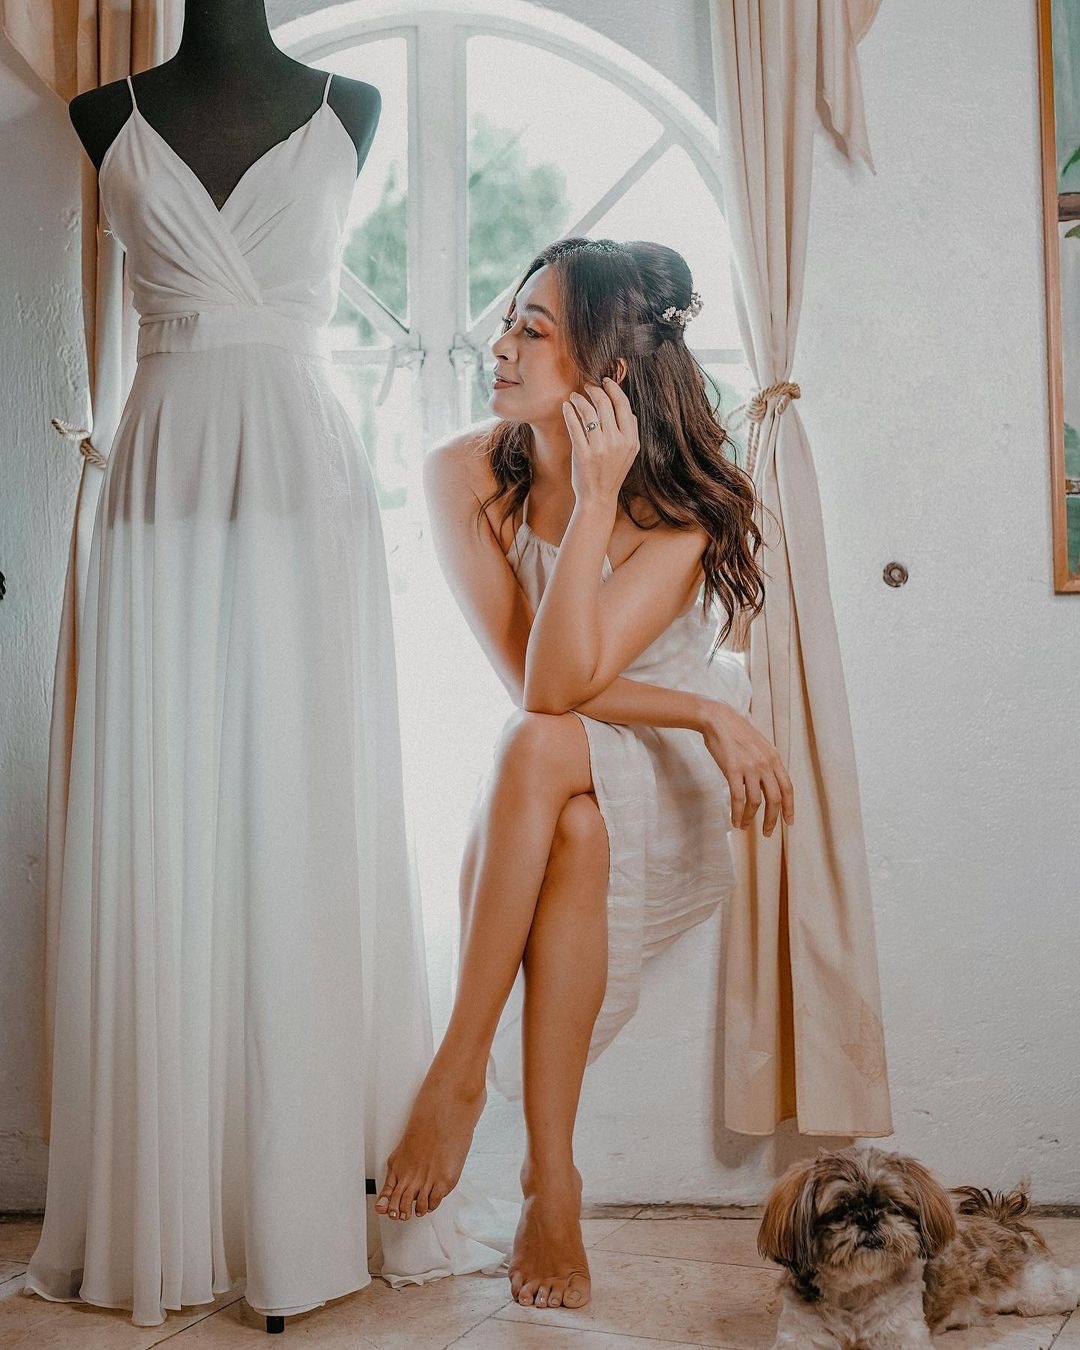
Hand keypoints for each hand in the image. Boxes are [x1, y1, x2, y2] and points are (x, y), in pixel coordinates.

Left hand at [562, 376, 639, 505]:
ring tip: (574, 396)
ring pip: (589, 412)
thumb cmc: (612, 473)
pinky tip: (566, 407)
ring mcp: (599, 448)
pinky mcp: (582, 454)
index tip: (605, 382)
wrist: (599, 497)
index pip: (623, 405)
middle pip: (605, 405)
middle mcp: (617, 442)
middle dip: (594, 390)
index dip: (613, 389)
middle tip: (587, 387)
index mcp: (631, 440)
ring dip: (580, 399)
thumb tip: (628, 410)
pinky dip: (570, 412)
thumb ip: (631, 431)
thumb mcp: (629, 453)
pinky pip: (575, 426)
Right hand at [699, 700, 793, 836]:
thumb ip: (767, 764)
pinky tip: (735, 820)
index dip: (789, 808)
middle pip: (775, 799)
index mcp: (774, 758)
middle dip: (772, 819)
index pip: (787, 788)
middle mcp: (766, 763)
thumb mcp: (759, 746)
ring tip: (745, 826)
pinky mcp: (733, 769)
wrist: (717, 719)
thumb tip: (769, 785)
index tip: (789, 822)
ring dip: (751, 818)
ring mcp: (750, 767)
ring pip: (756, 801)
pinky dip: (738, 813)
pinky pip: (738, 798)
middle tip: (768, 832)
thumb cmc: (736, 732)